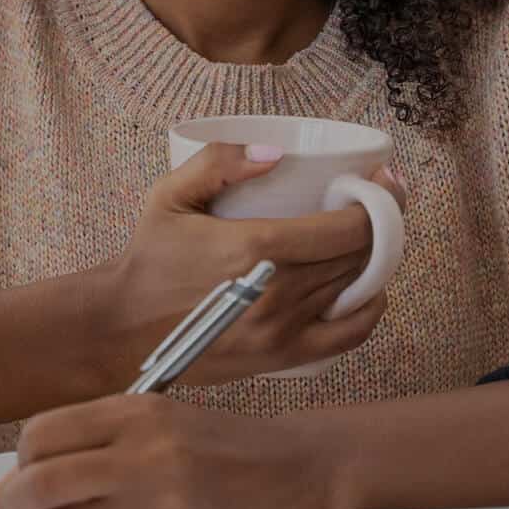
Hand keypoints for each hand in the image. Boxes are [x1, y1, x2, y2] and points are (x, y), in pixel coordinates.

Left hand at [0, 393, 326, 508]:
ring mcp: (157, 507)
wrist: (299, 476)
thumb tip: (28, 471)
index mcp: (140, 413)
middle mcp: (144, 456)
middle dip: (12, 503)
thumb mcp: (166, 419)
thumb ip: (103, 437)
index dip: (20, 458)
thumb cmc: (229, 445)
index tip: (16, 472)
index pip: (44, 433)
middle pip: (41, 485)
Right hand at [94, 143, 402, 386]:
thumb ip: (219, 162)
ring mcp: (284, 330)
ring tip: (370, 238)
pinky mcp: (283, 358)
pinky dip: (368, 311)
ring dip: (373, 261)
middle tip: (380, 202)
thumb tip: (276, 151)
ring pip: (357, 289)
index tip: (386, 181)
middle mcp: (279, 292)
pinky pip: (349, 337)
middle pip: (360, 256)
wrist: (123, 328)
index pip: (347, 227)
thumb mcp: (170, 195)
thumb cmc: (149, 257)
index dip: (380, 201)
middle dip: (380, 225)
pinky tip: (367, 290)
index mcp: (258, 247)